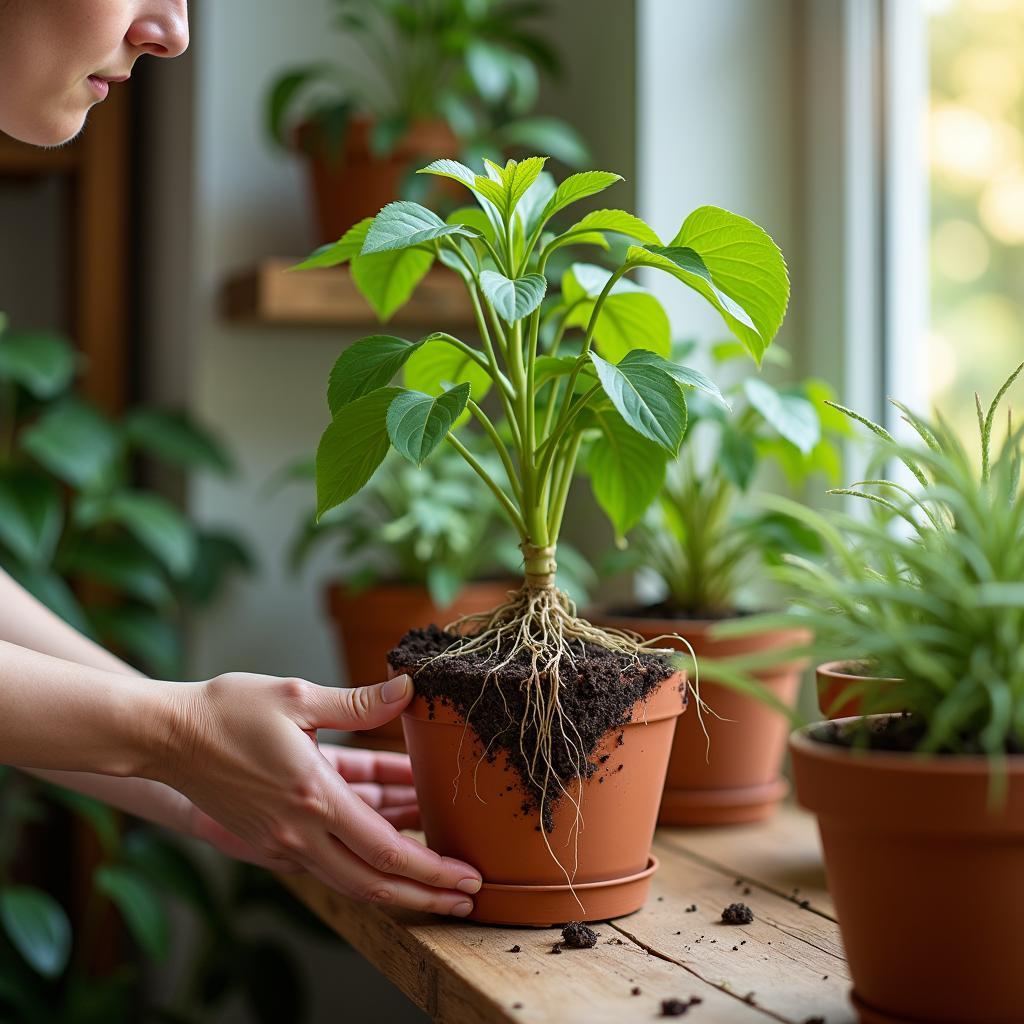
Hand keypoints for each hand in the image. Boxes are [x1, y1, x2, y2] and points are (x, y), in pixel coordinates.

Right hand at [153, 672, 479, 915]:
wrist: (165, 736)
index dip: (432, 868)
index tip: (466, 876)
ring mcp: (283, 842)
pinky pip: (329, 864)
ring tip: (440, 888)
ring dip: (399, 890)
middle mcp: (299, 832)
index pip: (385, 850)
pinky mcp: (272, 841)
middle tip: (469, 900)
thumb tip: (407, 688)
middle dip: (426, 895)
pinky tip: (389, 856)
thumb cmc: (227, 710)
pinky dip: (364, 867)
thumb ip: (358, 702)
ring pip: (351, 882)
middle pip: (374, 884)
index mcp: (313, 797)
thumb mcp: (297, 696)